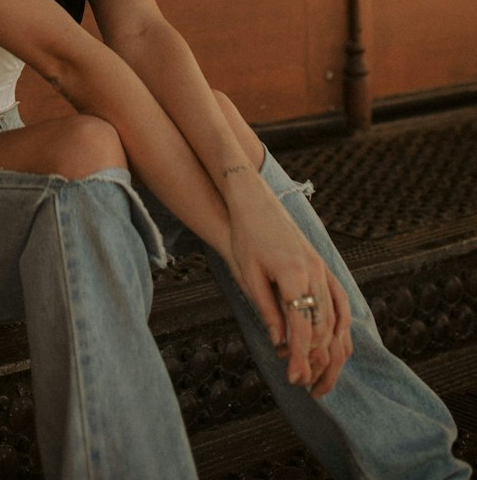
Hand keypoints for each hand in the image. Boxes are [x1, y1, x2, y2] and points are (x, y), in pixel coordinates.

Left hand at [223, 181, 352, 395]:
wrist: (254, 201)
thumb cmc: (246, 235)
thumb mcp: (248, 273)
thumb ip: (267, 309)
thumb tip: (280, 343)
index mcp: (294, 275)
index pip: (303, 328)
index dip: (300, 358)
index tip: (294, 380)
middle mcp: (315, 273)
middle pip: (324, 329)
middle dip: (318, 362)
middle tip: (307, 387)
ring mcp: (323, 268)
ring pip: (338, 319)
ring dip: (332, 350)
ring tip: (323, 376)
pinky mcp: (324, 266)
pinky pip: (341, 302)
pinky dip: (342, 327)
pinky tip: (338, 344)